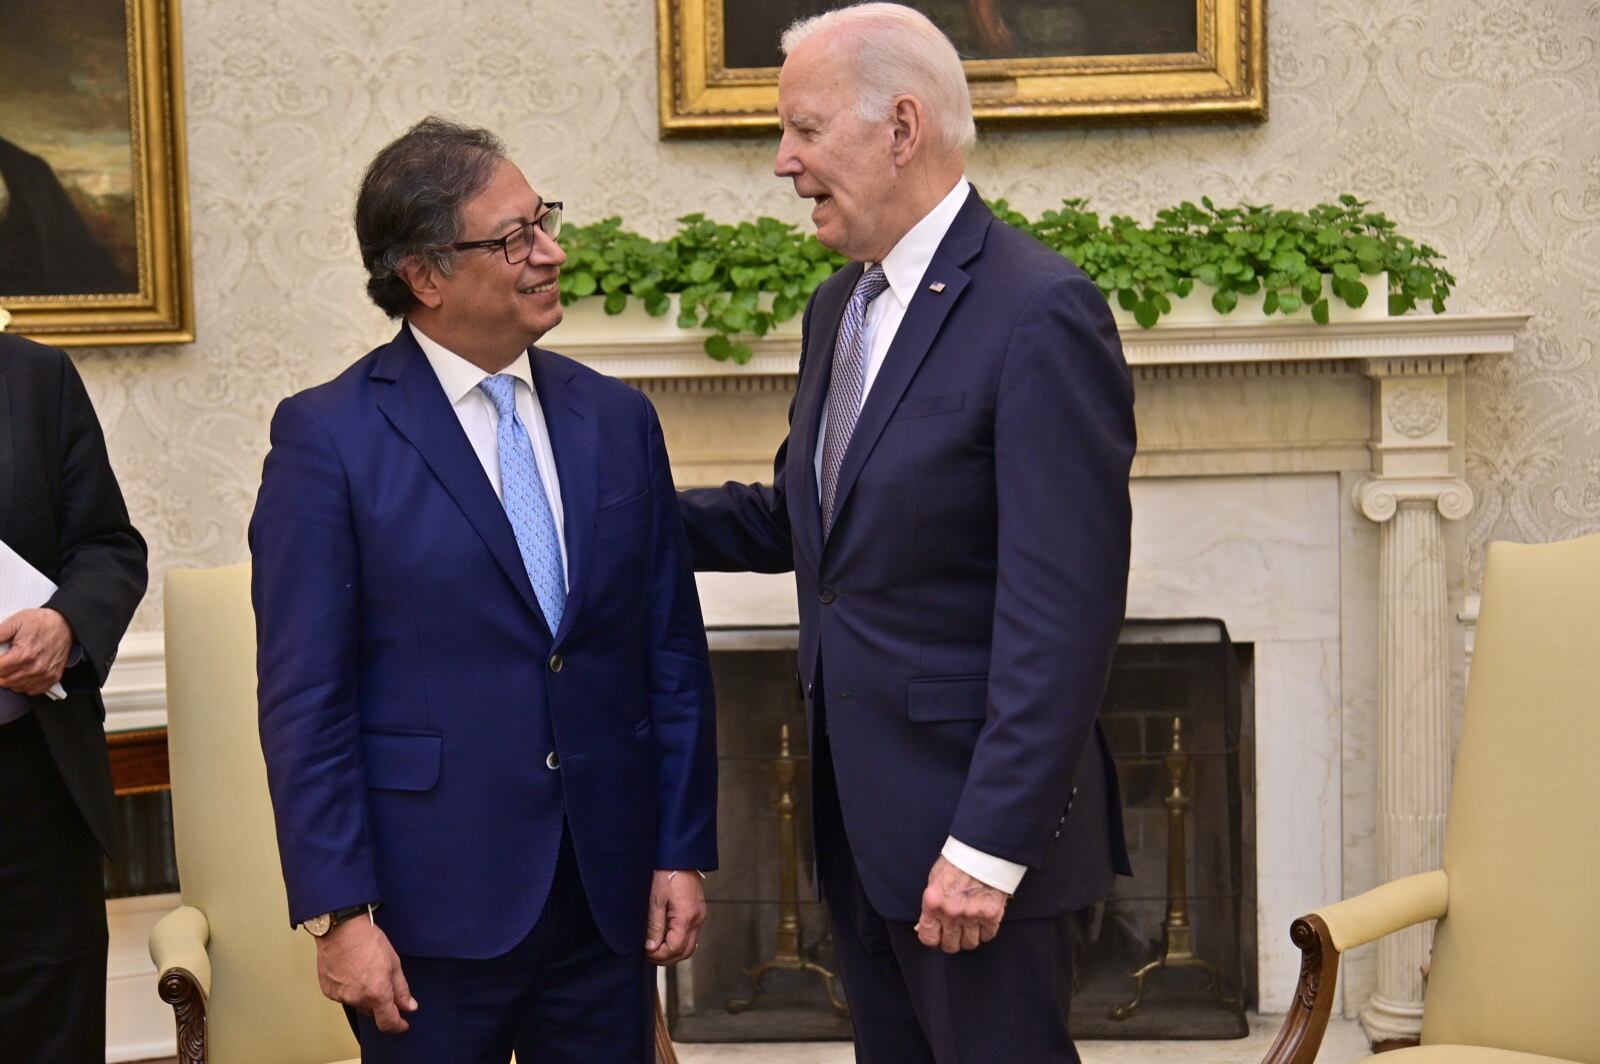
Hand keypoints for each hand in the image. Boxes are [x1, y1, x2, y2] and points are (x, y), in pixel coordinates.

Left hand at [0, 608, 72, 695]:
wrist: (66, 624)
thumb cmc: (40, 622)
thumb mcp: (14, 623)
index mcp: (23, 654)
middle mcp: (35, 668)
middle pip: (4, 681)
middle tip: (4, 661)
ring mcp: (45, 675)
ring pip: (16, 687)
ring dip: (9, 679)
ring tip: (11, 666)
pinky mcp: (52, 678)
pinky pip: (31, 690)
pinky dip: (23, 685)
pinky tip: (23, 673)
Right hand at [314, 916, 416, 1033]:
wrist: (340, 929)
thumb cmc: (368, 941)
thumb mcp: (394, 963)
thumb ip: (402, 989)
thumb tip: (410, 1007)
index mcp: (377, 994)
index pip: (388, 1022)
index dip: (398, 1026)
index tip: (403, 1024)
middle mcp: (357, 999)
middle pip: (373, 1012)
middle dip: (381, 1003)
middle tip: (383, 984)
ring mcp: (340, 996)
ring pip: (357, 1003)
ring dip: (364, 995)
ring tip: (365, 971)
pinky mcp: (328, 990)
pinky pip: (343, 996)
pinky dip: (349, 989)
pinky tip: (351, 971)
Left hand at [644, 870, 705, 964]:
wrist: (680, 858)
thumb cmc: (667, 874)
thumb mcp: (655, 900)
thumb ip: (655, 926)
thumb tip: (652, 947)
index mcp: (686, 917)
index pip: (675, 948)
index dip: (659, 954)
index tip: (646, 952)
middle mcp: (697, 920)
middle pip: (685, 952)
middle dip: (666, 958)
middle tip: (649, 956)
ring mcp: (700, 917)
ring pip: (689, 947)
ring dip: (673, 953)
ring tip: (655, 949)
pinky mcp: (698, 914)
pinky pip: (691, 937)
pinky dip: (679, 943)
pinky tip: (666, 939)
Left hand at [916, 855, 1006, 952]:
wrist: (982, 850)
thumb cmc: (956, 862)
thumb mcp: (935, 881)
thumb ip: (931, 905)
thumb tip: (926, 925)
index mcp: (933, 902)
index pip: (928, 938)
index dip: (934, 941)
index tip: (938, 938)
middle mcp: (951, 912)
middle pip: (950, 945)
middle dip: (951, 943)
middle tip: (955, 935)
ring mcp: (972, 915)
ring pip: (970, 944)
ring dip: (969, 938)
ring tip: (970, 928)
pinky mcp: (991, 915)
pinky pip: (988, 936)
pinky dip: (985, 932)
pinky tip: (983, 922)